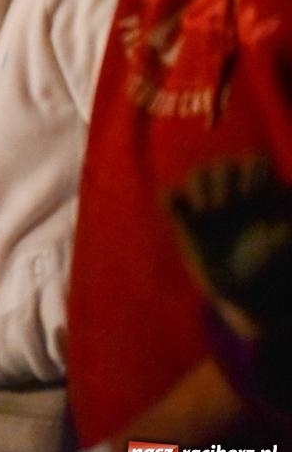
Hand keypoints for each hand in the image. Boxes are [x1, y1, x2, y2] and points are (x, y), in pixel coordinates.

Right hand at [169, 155, 291, 339]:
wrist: (243, 289)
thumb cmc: (267, 264)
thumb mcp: (281, 244)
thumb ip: (283, 230)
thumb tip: (289, 212)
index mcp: (259, 192)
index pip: (254, 162)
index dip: (252, 172)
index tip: (252, 195)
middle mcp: (233, 191)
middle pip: (223, 165)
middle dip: (224, 181)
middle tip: (226, 206)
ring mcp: (208, 204)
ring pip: (198, 174)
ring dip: (200, 186)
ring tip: (208, 212)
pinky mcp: (186, 219)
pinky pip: (172, 197)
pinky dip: (172, 199)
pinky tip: (179, 211)